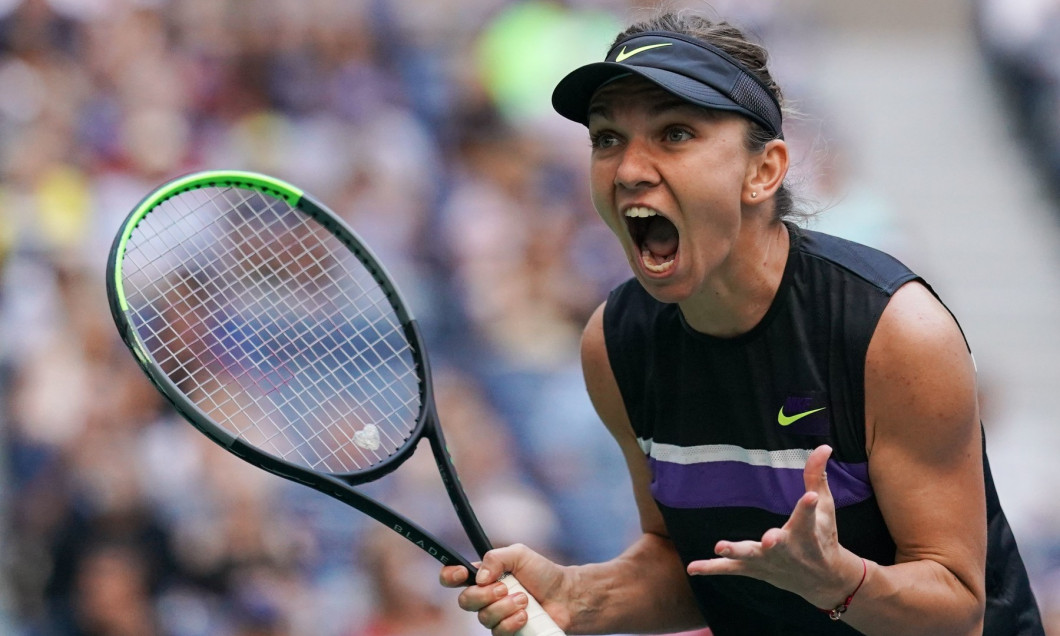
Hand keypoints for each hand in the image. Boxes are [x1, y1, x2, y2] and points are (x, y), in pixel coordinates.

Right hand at [439, 543, 569, 635]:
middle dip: (485, 594)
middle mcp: (485, 598)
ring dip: (505, 607)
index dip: (450, 576)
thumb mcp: (519, 555)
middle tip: (505, 588)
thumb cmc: (542, 573)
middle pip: (464, 601)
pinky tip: (525, 615)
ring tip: (524, 599)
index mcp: (484, 576)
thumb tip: (479, 577)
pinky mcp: (506, 632)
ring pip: (483, 617)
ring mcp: (495, 617)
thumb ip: (495, 558)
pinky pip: (498, 632)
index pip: (453, 577)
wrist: (564, 596)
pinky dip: (512, 621)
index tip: (462, 574)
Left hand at [685, 445, 864, 607]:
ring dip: (735, 552)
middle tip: (769, 539)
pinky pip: (731, 568)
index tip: (810, 496)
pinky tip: (692, 568)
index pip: (808, 516)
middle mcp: (787, 549)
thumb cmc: (822, 537)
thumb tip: (823, 446)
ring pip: (750, 556)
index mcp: (806, 532)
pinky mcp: (754, 569)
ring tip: (719, 546)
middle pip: (778, 544)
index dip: (808, 506)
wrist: (822, 579)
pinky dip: (712, 568)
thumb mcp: (824, 507)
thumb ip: (817, 476)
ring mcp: (768, 560)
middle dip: (774, 542)